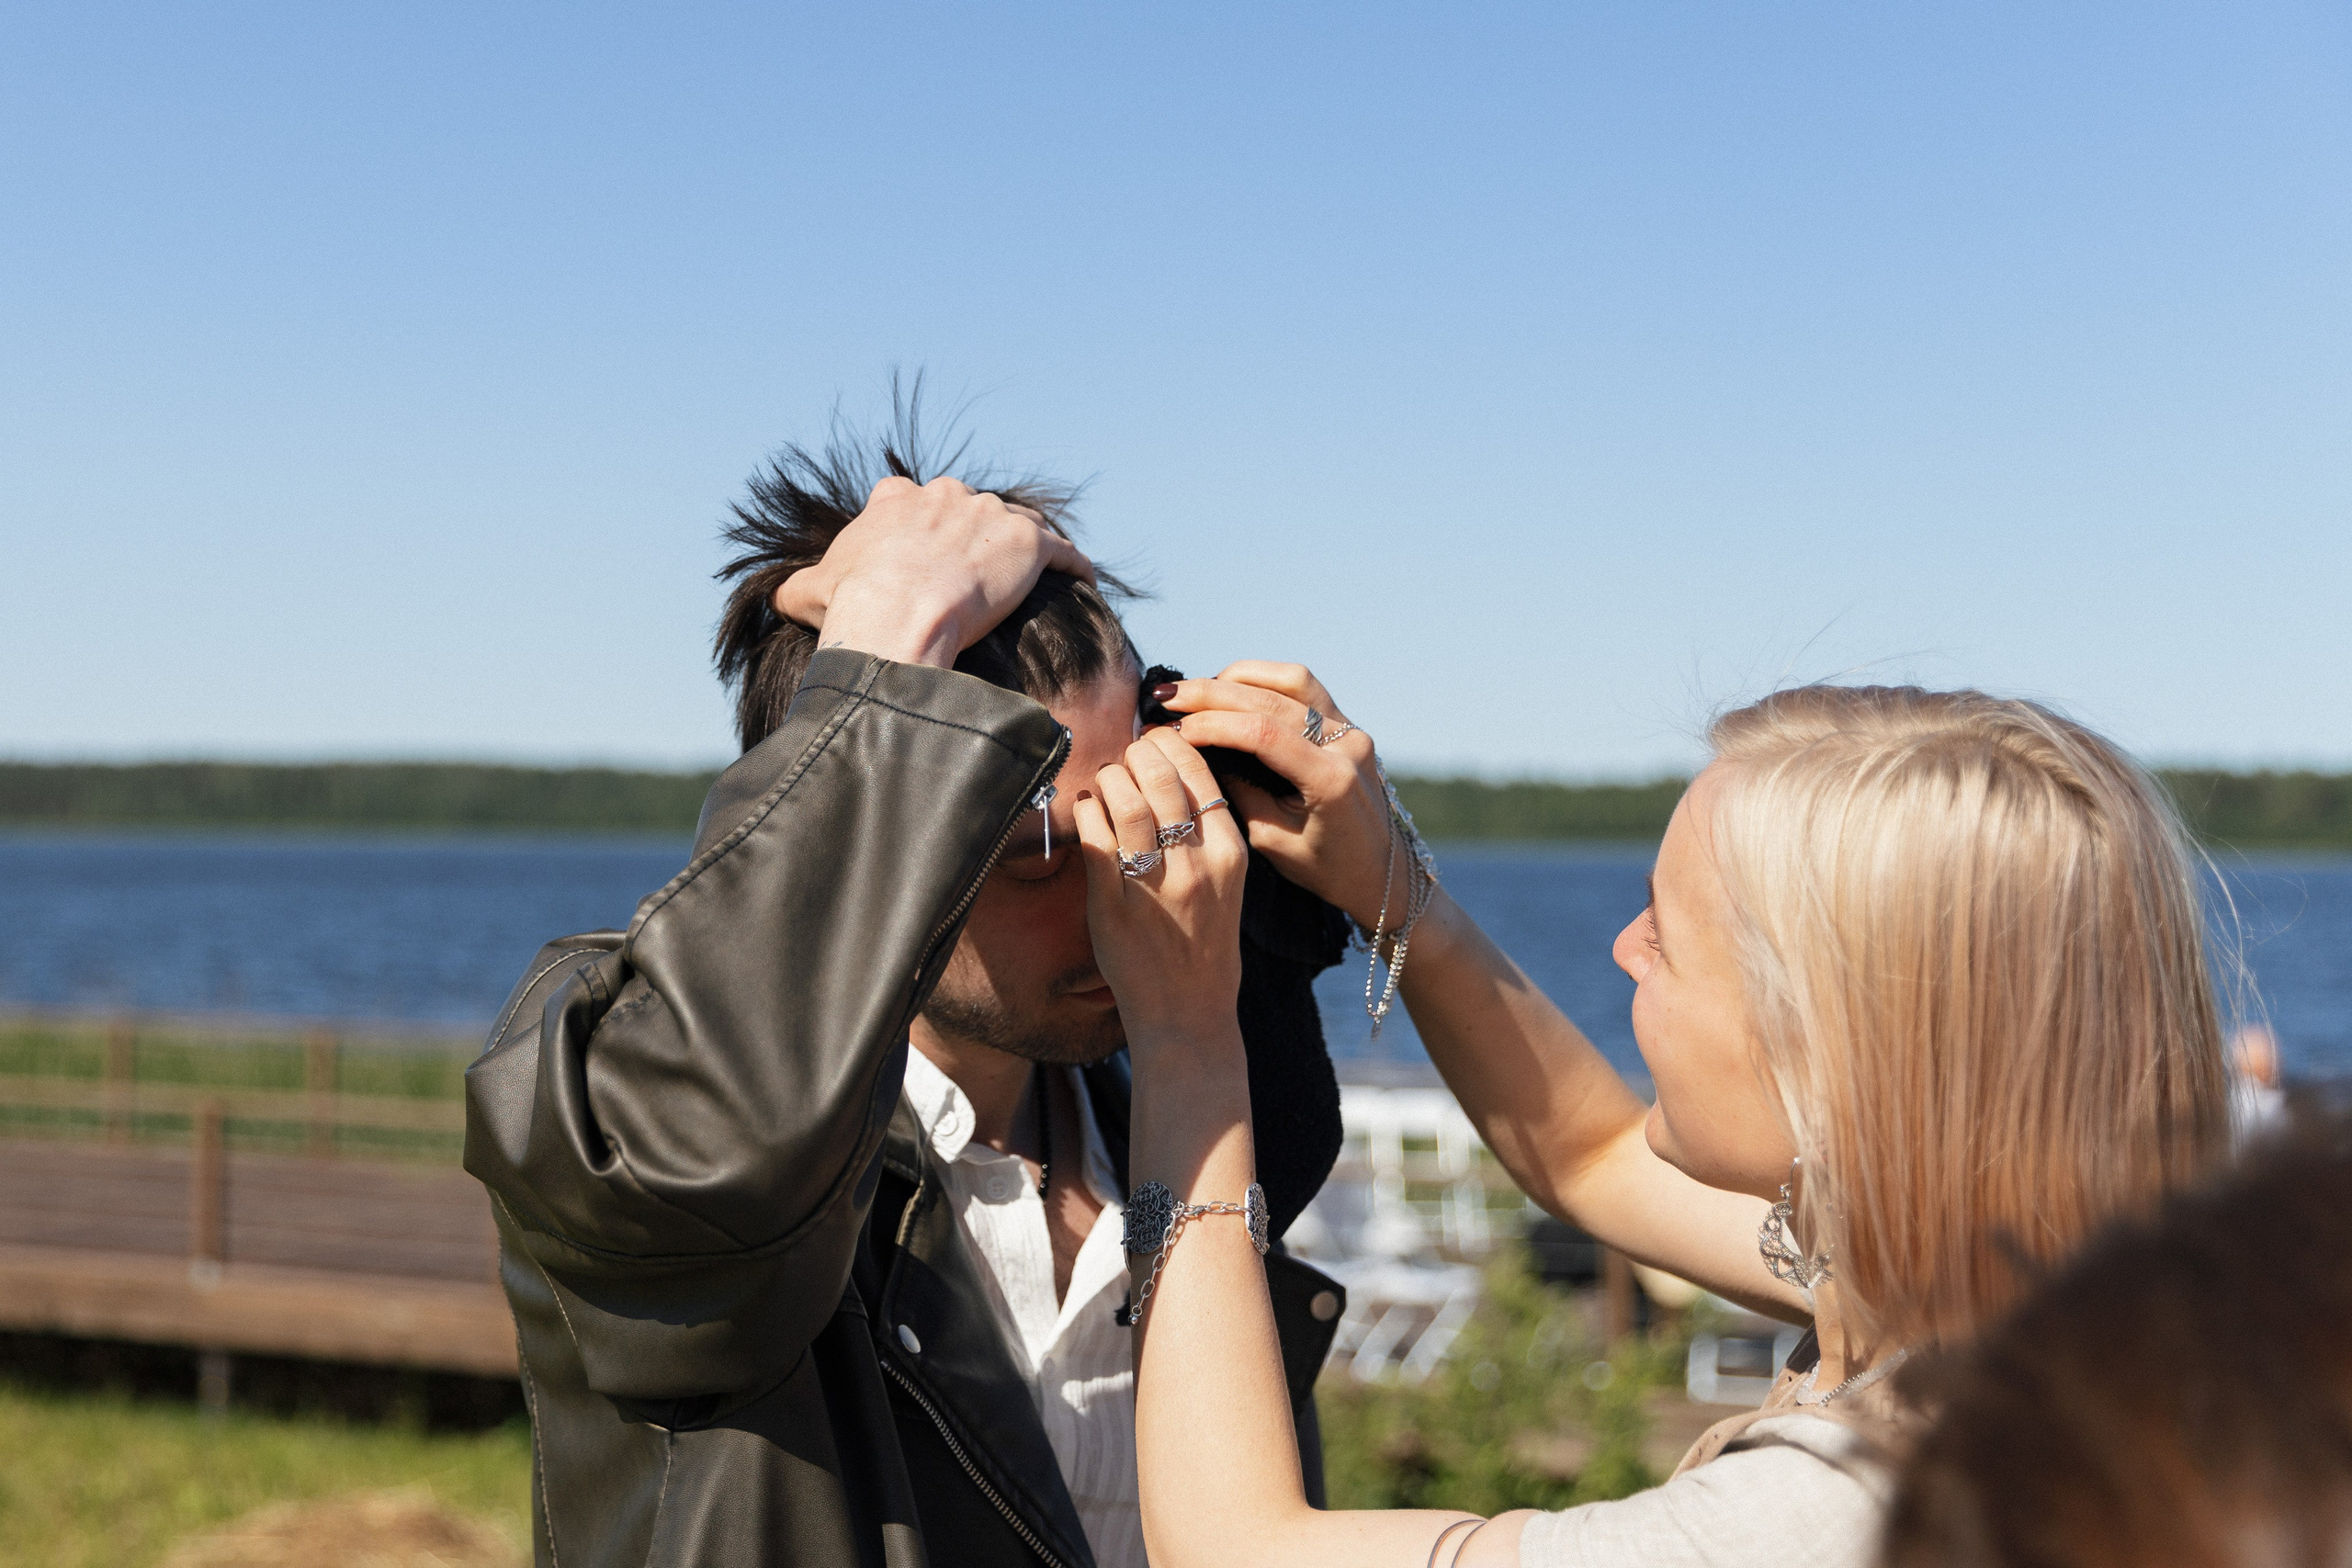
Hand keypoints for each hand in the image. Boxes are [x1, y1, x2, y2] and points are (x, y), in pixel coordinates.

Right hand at [774, 475, 1095, 668]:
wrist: (898, 617)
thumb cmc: (853, 605)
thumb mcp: (808, 591)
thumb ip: (796, 586)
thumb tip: (776, 597)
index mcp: (897, 500)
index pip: (912, 500)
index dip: (922, 528)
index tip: (926, 554)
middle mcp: (946, 495)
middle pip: (969, 508)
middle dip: (974, 534)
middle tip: (981, 571)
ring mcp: (990, 516)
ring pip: (1017, 523)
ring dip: (1024, 545)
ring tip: (1033, 571)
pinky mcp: (1029, 543)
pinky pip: (1062, 550)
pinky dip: (1073, 562)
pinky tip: (1081, 578)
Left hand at [1072, 730, 1249, 1050]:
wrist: (1189, 1013)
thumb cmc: (1206, 944)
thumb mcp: (1227, 883)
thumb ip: (1206, 833)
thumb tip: (1170, 774)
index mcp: (1229, 854)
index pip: (1200, 775)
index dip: (1170, 745)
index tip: (1153, 739)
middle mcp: (1196, 865)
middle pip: (1162, 779)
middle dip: (1137, 753)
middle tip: (1126, 754)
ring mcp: (1155, 886)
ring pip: (1128, 803)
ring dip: (1111, 778)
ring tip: (1106, 778)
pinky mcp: (1114, 907)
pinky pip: (1096, 841)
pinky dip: (1088, 812)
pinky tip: (1087, 807)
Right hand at [1153, 662, 1397, 931]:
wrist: (1380, 870)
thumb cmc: (1326, 867)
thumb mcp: (1272, 842)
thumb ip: (1238, 793)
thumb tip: (1198, 752)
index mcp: (1331, 780)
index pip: (1262, 733)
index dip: (1211, 724)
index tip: (1170, 727)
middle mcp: (1346, 745)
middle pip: (1271, 699)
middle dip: (1212, 693)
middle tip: (1166, 695)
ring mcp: (1350, 730)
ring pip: (1290, 680)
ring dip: (1237, 679)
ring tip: (1196, 691)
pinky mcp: (1347, 725)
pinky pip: (1303, 688)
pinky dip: (1262, 681)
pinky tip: (1231, 689)